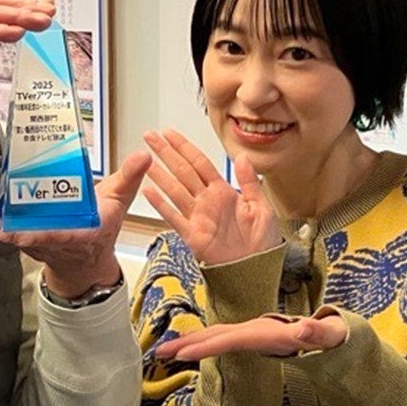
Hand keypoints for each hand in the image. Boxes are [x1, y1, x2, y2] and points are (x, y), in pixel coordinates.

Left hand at [0, 149, 152, 297]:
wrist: (88, 255)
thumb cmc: (101, 224)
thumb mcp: (119, 198)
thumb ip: (129, 176)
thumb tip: (143, 154)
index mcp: (88, 232)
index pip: (71, 236)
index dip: (53, 237)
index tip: (39, 234)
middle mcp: (65, 242)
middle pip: (43, 239)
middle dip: (26, 235)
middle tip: (7, 229)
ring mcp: (47, 245)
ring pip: (26, 239)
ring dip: (12, 230)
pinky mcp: (33, 244)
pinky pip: (16, 237)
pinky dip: (3, 229)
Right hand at [141, 130, 279, 265]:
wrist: (256, 271)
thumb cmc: (262, 244)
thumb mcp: (262, 207)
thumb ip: (249, 182)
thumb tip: (242, 157)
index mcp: (224, 192)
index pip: (200, 163)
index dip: (184, 147)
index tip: (169, 134)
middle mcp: (208, 202)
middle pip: (182, 171)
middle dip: (166, 153)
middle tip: (150, 137)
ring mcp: (198, 218)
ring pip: (174, 190)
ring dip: (159, 174)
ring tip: (145, 159)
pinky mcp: (192, 235)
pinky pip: (173, 217)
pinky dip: (160, 205)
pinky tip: (148, 192)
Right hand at [155, 313, 347, 361]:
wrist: (321, 330)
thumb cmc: (323, 335)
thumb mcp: (324, 335)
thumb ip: (316, 332)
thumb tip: (305, 328)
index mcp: (261, 332)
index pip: (228, 339)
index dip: (206, 346)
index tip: (183, 353)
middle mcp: (248, 329)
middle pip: (212, 334)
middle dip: (186, 342)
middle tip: (160, 351)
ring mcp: (245, 332)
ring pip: (211, 335)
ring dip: (187, 342)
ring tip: (162, 352)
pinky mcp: (244, 338)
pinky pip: (216, 340)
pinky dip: (198, 343)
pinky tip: (184, 350)